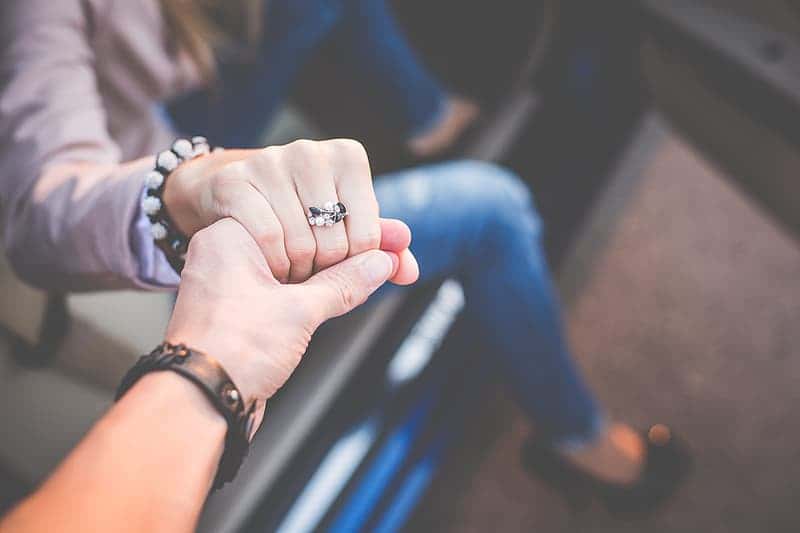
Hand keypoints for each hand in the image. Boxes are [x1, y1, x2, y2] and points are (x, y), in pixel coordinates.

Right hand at [163, 139, 416, 283]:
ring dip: (296, 271)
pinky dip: (270, 263)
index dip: (354, 265)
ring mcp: (269, 161)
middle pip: (335, 243)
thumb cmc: (301, 210)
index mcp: (347, 157)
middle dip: (324, 271)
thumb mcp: (345, 223)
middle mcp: (310, 151)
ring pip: (300, 245)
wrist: (233, 192)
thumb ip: (380, 246)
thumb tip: (408, 270)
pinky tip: (268, 262)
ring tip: (291, 268)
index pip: (368, 237)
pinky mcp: (234, 180)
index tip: (338, 263)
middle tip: (312, 271)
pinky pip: (266, 239)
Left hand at [164, 218, 411, 430]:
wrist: (198, 405)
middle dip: (355, 249)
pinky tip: (356, 288)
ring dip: (343, 272)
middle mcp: (231, 255)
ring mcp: (238, 285)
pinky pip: (291, 292)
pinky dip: (322, 292)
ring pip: (302, 269)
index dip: (352, 225)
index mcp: (233, 235)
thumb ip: (344, 283)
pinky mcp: (247, 313)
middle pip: (308, 241)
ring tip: (387, 267)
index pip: (304, 216)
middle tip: (396, 250)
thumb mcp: (299, 311)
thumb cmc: (229, 352)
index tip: (390, 235)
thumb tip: (380, 263)